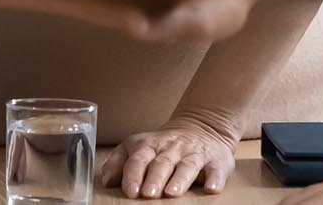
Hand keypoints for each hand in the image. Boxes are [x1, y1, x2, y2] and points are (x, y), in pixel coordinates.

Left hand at [102, 115, 238, 197]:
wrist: (203, 127)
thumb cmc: (164, 146)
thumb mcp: (137, 147)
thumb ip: (119, 162)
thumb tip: (107, 182)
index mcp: (149, 145)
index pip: (138, 158)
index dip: (133, 175)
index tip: (130, 191)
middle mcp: (172, 148)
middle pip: (162, 163)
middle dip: (154, 179)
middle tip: (148, 194)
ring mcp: (194, 153)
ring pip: (187, 165)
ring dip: (179, 180)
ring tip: (172, 193)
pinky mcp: (215, 160)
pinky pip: (216, 169)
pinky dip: (215, 179)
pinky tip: (211, 188)